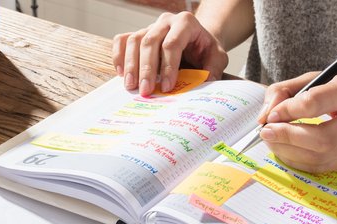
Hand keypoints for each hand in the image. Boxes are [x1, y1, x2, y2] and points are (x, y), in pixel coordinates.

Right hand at [111, 12, 229, 96]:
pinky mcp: (139, 34)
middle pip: (150, 41)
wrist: (197, 41)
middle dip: (146, 69)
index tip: (167, 87)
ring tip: (131, 86)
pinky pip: (122, 40)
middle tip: (145, 90)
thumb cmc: (205, 50)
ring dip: (131, 65)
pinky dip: (119, 56)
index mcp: (186, 23)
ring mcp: (150, 26)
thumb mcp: (217, 57)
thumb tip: (204, 85)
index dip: (168, 66)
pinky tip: (122, 74)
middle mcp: (165, 21)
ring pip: (134, 41)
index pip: (172, 43)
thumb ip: (213, 69)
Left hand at [257, 70, 336, 172]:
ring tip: (273, 140)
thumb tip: (266, 114)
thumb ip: (289, 90)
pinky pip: (323, 167)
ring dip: (288, 151)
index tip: (272, 114)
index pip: (318, 102)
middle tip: (266, 131)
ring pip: (321, 157)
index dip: (290, 109)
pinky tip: (287, 150)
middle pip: (322, 138)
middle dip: (287, 137)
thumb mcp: (323, 76)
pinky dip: (299, 161)